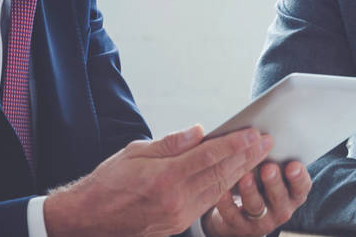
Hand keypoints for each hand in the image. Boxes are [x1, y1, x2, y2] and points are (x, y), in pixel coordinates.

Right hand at [44, 124, 271, 236]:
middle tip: (267, 141)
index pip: (209, 157)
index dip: (235, 144)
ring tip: (259, 156)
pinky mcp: (177, 224)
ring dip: (241, 172)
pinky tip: (236, 176)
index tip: (253, 133)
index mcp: (164, 178)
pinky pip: (207, 203)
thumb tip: (199, 131)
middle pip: (220, 174)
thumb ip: (170, 143)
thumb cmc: (107, 182)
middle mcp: (175, 200)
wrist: (88, 220)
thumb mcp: (134, 152)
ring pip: (217, 190)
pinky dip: (224, 188)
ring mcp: (178, 216)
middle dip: (247, 157)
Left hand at [202, 161, 311, 236]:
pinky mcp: (240, 226)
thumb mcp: (272, 170)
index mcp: (292, 192)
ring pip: (257, 206)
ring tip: (245, 177)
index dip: (299, 177)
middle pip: (279, 197)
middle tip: (268, 168)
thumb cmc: (260, 181)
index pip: (302, 186)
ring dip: (251, 191)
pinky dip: (227, 204)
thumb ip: (273, 155)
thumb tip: (266, 133)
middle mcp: (281, 208)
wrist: (242, 211)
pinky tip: (222, 191)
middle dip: (274, 182)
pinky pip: (233, 216)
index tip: (293, 165)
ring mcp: (261, 220)